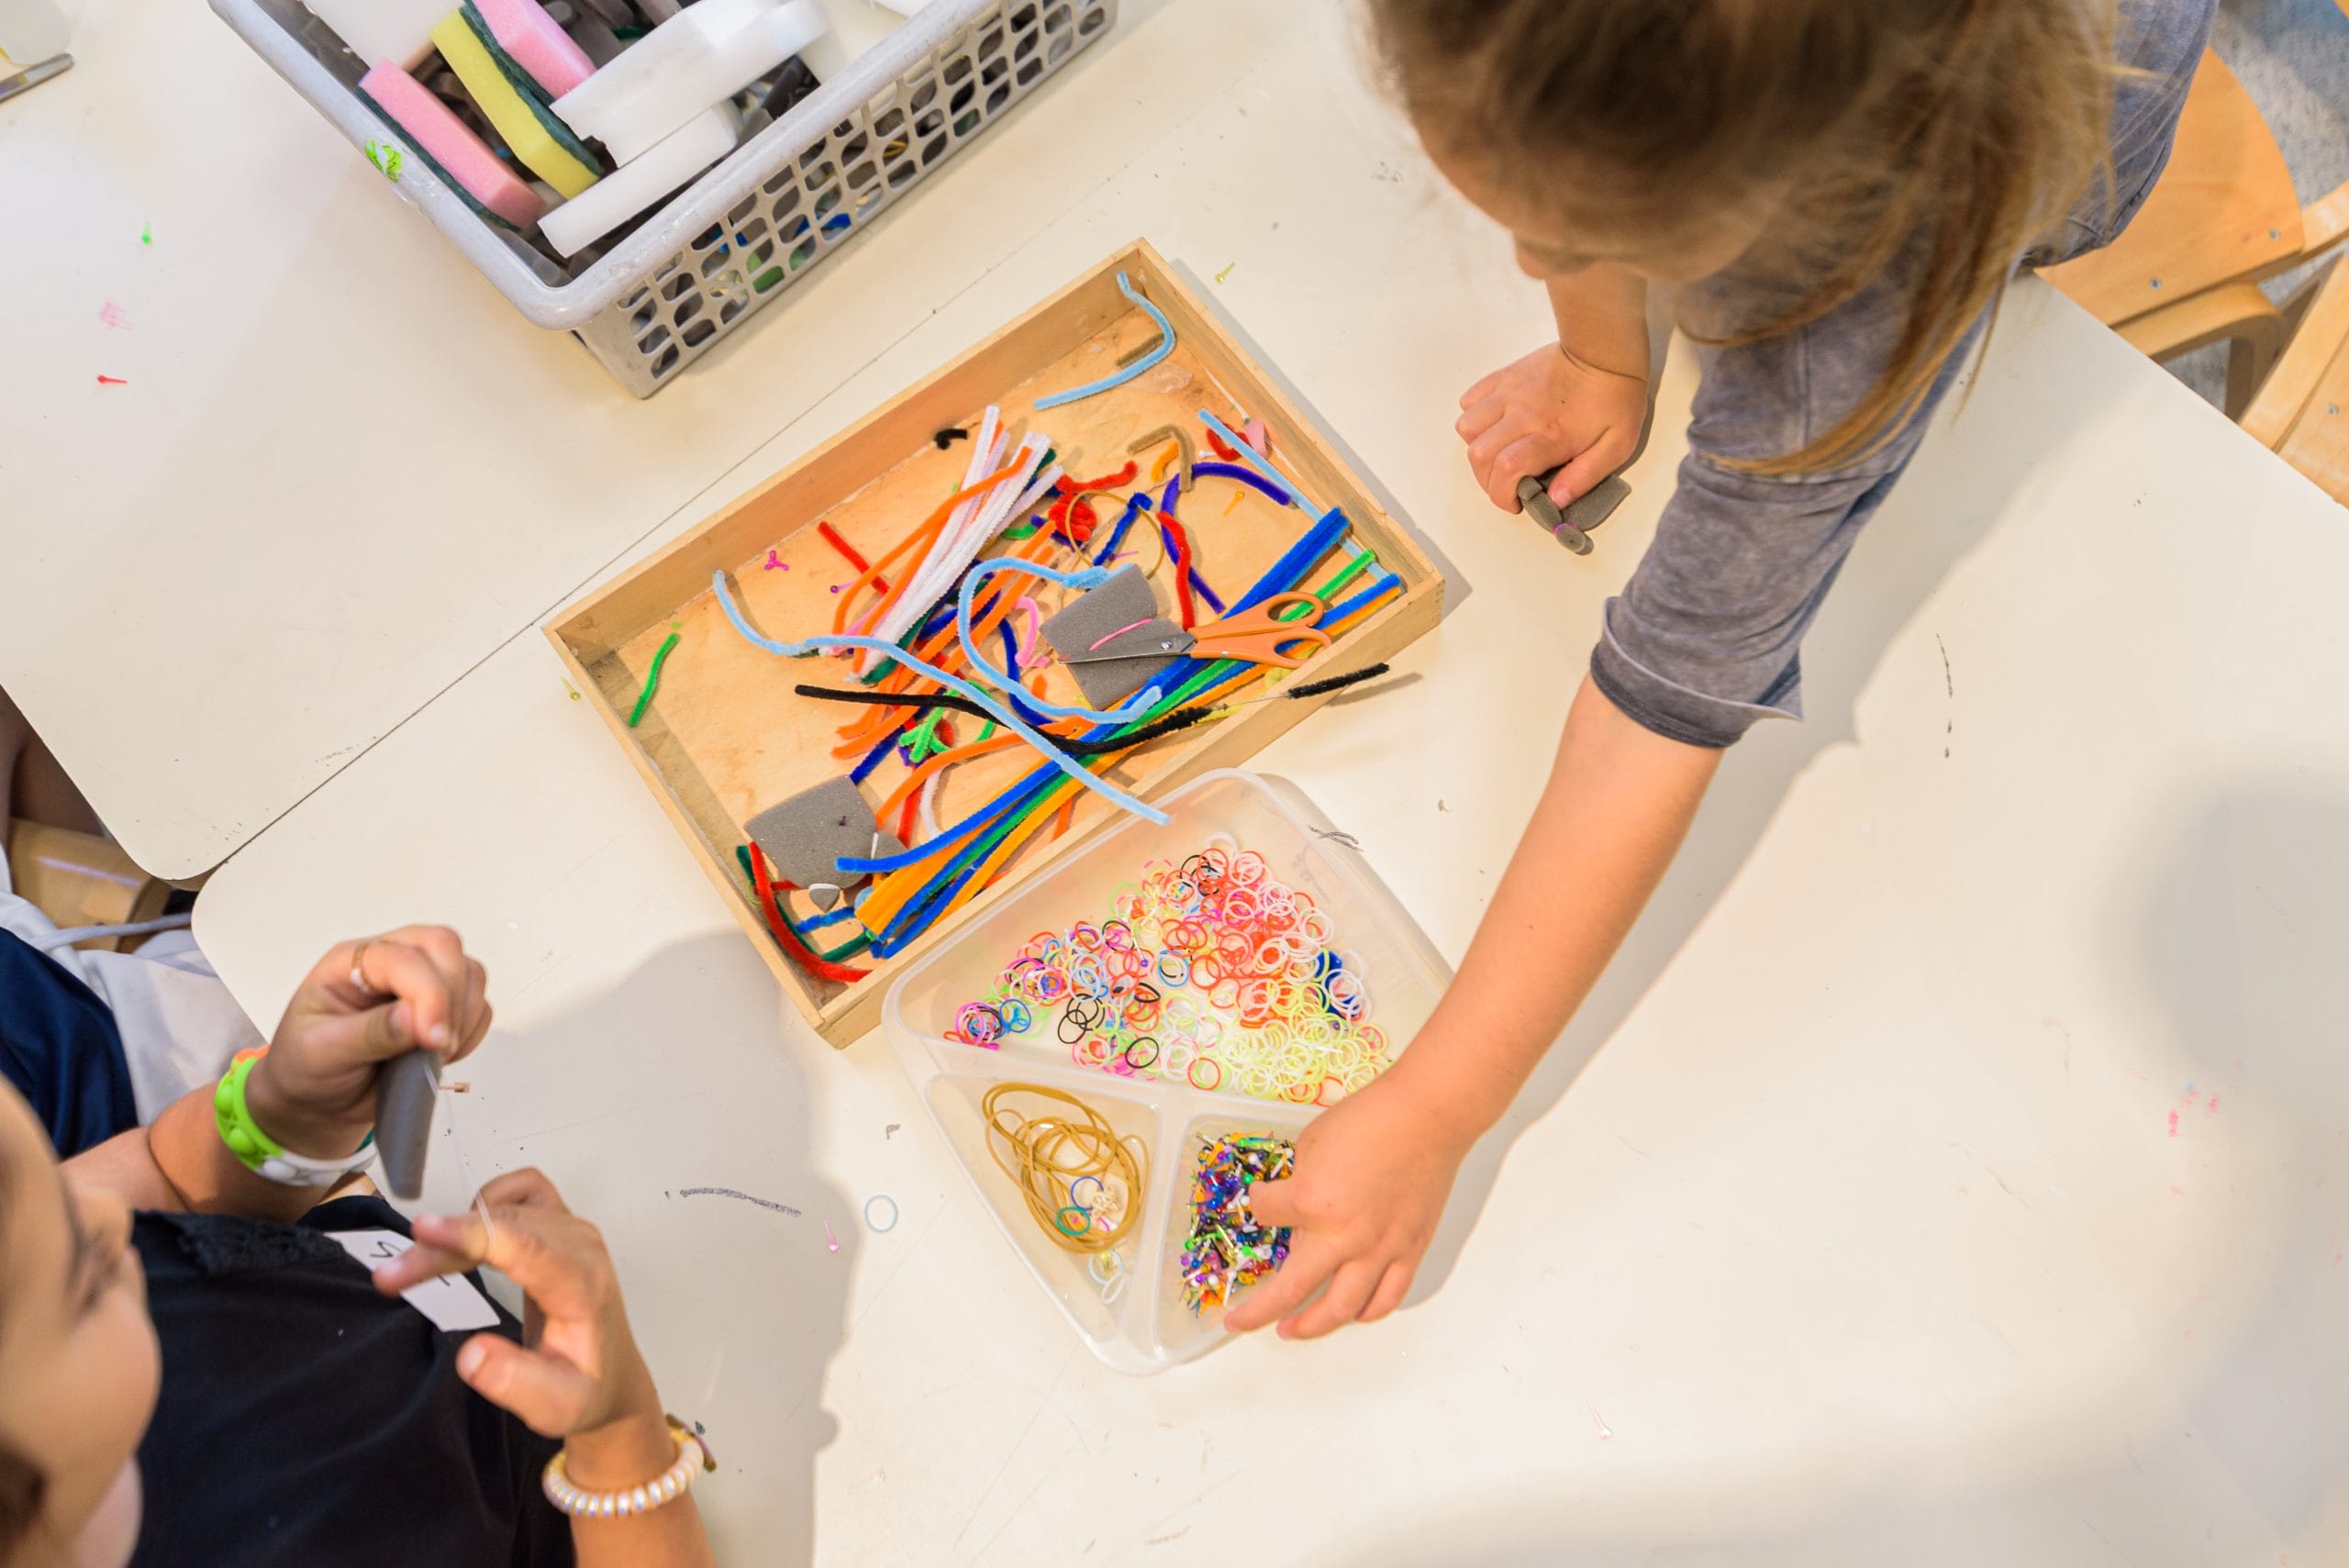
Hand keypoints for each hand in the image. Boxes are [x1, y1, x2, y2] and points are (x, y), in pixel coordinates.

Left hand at [247, 927, 492, 1157]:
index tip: (433, 1039)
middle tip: (437, 1045)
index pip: (405, 957)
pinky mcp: (443, 1008)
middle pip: (444, 947)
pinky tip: (438, 1055)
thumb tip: (414, 1019)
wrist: (317, 1104)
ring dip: (463, 1017)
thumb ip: (369, 1034)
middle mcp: (388, 964)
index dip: (428, 994)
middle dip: (450, 997)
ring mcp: (419, 983)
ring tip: (431, 1054)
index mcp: (351, 963)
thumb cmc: (306, 1071)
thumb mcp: (321, 1053)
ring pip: (469, 974)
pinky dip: (471, 1033)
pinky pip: (479, 1007)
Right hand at [374, 1168, 665, 1446]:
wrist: (612, 1378)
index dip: (473, 1234)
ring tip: (416, 1265)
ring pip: (505, 1205)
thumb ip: (514, 1384)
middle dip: (442, 1247)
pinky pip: (521, 1189)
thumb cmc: (584, 1391)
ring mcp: (572, 1230)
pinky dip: (485, 1203)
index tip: (423, 1231)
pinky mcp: (561, 1226)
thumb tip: (470, 1355)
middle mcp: (581, 1247)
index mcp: (582, 1287)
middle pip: (503, 1226)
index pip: (526, 1247)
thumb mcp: (554, 1406)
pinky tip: (464, 1235)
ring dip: (456, 1227)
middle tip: (390, 1279)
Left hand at [1222, 1068, 1475, 1338]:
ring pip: (1341, 1309)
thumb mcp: (1313, 1142)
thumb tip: (1293, 1206)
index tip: (1261, 1198)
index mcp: (1312, 1203)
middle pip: (1290, 1292)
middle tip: (1240, 1321)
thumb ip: (1299, 1183)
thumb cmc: (1371, 1119)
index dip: (1258, 1204)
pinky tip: (1350, 1314)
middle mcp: (1343, 1237)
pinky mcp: (1409, 1252)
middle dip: (1258, 1312)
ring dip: (1311, 1327)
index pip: (1266, 1214)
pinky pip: (1385, 1298)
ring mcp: (1380, 1251)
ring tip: (1291, 1330)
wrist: (1428, 1116)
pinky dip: (1364, 1313)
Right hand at [1455, 341, 1647, 514]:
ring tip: (1499, 451)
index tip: (1516, 501)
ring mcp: (1508, 393)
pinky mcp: (1504, 377)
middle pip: (1478, 454)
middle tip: (1507, 482)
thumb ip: (1584, 477)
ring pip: (1467, 427)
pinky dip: (1474, 418)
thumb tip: (1555, 501)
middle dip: (1486, 479)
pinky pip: (1469, 400)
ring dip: (1477, 447)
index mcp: (1550, 435)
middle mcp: (1522, 414)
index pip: (1505, 470)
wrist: (1606, 350)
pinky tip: (1495, 424)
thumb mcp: (1616, 446)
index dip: (1501, 495)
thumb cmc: (1616, 399)